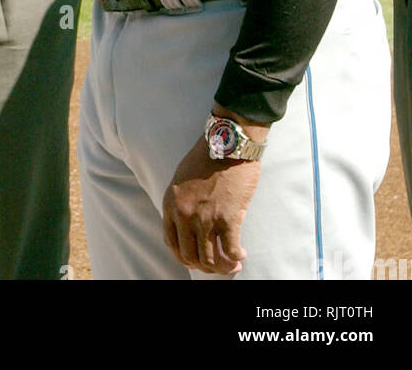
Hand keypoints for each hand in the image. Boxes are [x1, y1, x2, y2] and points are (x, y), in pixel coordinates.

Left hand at [161, 130, 264, 275]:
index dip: (184, 257)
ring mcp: (206, 218)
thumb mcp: (181, 179)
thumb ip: (181, 202)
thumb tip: (188, 224)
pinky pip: (231, 250)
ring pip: (210, 259)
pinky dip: (236, 258)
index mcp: (171, 204)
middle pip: (190, 256)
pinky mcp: (228, 218)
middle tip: (217, 265)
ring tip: (232, 264)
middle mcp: (185, 214)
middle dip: (204, 267)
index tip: (196, 260)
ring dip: (222, 267)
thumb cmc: (206, 157)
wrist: (227, 143)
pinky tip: (241, 255)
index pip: (171, 243)